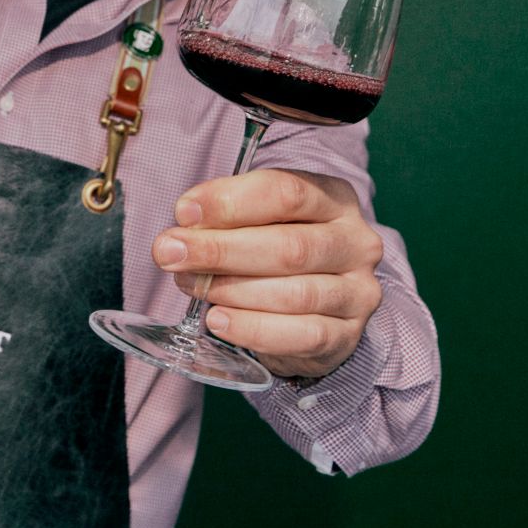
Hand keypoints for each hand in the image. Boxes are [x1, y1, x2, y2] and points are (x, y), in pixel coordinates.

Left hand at [151, 168, 382, 379]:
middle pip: (289, 246)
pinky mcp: (347, 335)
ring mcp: (357, 292)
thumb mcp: (256, 222)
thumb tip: (182, 227)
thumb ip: (224, 220)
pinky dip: (253, 329)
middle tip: (170, 253)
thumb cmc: (276, 254)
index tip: (184, 212)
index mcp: (334, 200)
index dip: (231, 201)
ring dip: (232, 290)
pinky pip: (301, 335)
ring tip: (192, 286)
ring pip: (295, 293)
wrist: (313, 313)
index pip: (287, 192)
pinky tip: (219, 321)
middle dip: (221, 250)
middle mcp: (355, 243)